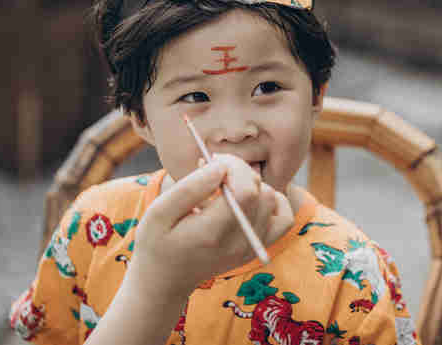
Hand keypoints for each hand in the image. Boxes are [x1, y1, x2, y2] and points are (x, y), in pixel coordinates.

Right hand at [126, 154, 291, 303]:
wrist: (167, 278)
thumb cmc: (158, 241)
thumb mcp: (159, 212)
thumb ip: (190, 188)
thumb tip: (222, 167)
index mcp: (212, 234)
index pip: (246, 191)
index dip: (234, 167)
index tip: (213, 161)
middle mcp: (238, 243)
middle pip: (261, 192)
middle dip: (241, 171)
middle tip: (215, 169)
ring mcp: (251, 247)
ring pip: (273, 199)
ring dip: (252, 183)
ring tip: (224, 187)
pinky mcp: (258, 246)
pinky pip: (283, 217)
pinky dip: (272, 201)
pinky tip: (248, 198)